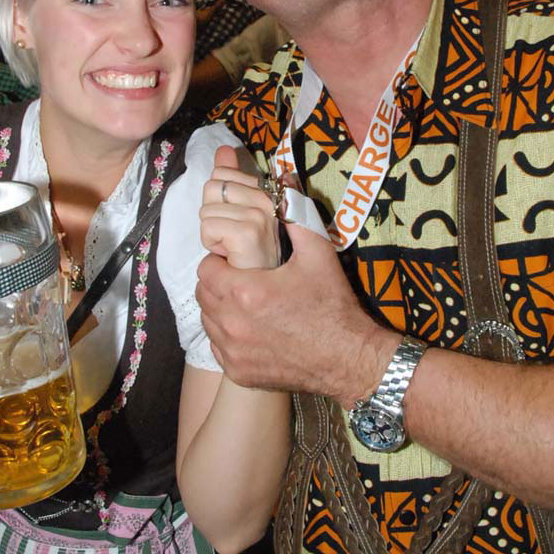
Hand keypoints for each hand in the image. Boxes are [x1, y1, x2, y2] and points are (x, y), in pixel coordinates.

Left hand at [196, 219, 394, 403]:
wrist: (349, 359)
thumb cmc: (334, 305)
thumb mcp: (318, 253)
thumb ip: (295, 214)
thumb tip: (284, 180)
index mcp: (245, 290)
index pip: (207, 266)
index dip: (221, 261)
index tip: (239, 262)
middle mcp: (232, 323)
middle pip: (204, 293)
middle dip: (219, 283)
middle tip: (244, 280)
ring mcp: (233, 352)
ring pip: (209, 321)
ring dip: (221, 309)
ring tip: (250, 305)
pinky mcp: (238, 373)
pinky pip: (219, 348)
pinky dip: (230, 337)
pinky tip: (255, 330)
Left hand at [200, 144, 279, 269]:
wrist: (272, 293)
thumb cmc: (257, 259)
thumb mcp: (247, 213)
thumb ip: (235, 178)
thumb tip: (223, 150)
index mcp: (267, 193)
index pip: (221, 174)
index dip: (220, 201)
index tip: (236, 223)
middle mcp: (267, 200)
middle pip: (211, 188)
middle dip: (213, 217)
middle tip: (232, 239)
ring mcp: (259, 216)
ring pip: (206, 211)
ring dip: (212, 235)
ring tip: (233, 250)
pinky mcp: (247, 233)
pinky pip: (208, 226)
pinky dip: (211, 246)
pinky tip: (230, 258)